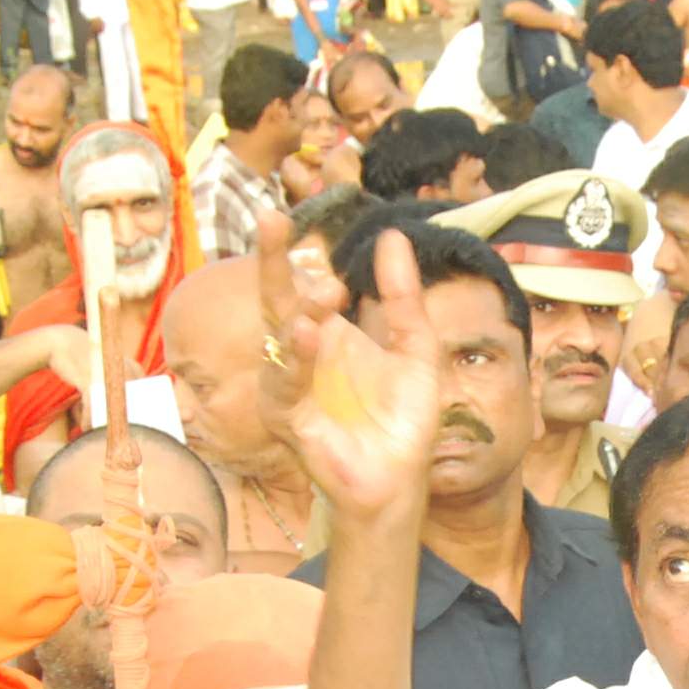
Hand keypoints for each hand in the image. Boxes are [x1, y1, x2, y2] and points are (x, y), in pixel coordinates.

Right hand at [269, 213, 444, 522]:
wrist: (400, 478)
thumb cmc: (402, 418)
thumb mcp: (415, 347)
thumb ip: (403, 297)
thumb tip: (394, 235)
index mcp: (325, 330)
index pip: (302, 279)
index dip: (292, 248)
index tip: (287, 210)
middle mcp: (299, 352)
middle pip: (276, 297)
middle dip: (273, 260)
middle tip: (273, 219)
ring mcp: (287, 384)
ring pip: (280, 338)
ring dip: (300, 312)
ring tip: (327, 292)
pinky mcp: (286, 418)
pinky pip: (285, 384)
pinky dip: (296, 360)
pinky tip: (308, 335)